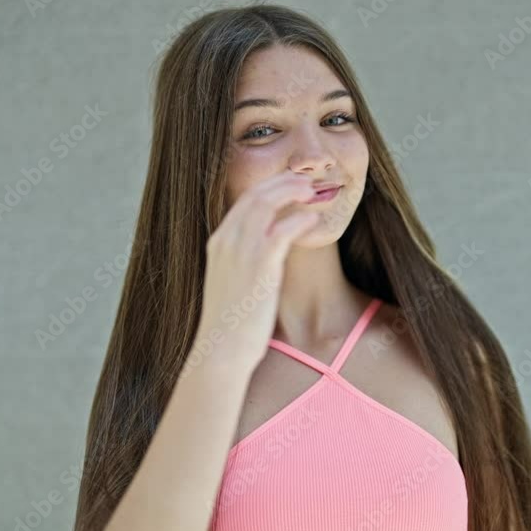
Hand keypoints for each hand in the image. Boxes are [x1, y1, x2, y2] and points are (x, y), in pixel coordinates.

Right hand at [193, 172, 319, 370]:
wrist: (221, 349)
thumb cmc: (231, 325)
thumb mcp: (233, 285)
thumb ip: (246, 264)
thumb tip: (267, 259)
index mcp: (218, 243)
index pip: (243, 202)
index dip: (268, 188)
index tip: (288, 186)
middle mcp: (226, 241)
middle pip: (255, 194)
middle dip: (282, 182)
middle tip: (305, 181)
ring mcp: (241, 251)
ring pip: (267, 203)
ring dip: (292, 191)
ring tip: (312, 190)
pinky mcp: (260, 265)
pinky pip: (283, 230)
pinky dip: (299, 219)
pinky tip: (312, 219)